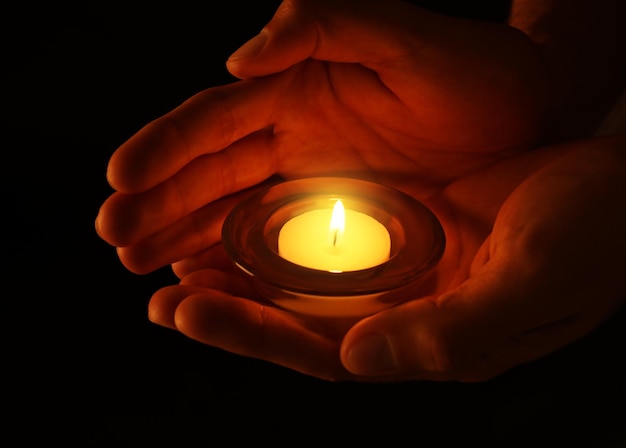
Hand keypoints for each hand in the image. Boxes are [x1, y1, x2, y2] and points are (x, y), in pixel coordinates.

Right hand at [96, 0, 551, 273]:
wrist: (528, 121)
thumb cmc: (477, 77)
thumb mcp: (411, 39)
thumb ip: (330, 27)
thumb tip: (239, 58)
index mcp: (298, 91)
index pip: (216, 122)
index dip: (166, 149)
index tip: (120, 178)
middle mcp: (293, 140)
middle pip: (210, 175)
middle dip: (158, 204)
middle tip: (112, 236)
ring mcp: (311, 186)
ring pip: (232, 215)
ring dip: (184, 239)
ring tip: (141, 265)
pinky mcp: (337, 228)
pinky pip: (276, 250)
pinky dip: (236, 266)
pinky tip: (204, 282)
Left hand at [148, 134, 625, 381]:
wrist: (614, 190)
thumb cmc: (592, 238)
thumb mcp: (532, 283)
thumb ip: (451, 333)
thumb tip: (361, 359)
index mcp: (430, 343)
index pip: (326, 353)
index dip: (257, 336)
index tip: (191, 311)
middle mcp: (405, 315)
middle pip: (300, 324)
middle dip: (230, 314)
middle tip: (162, 299)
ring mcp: (402, 272)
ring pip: (306, 284)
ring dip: (245, 276)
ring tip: (179, 264)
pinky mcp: (403, 229)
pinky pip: (329, 238)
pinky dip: (282, 236)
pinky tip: (240, 224)